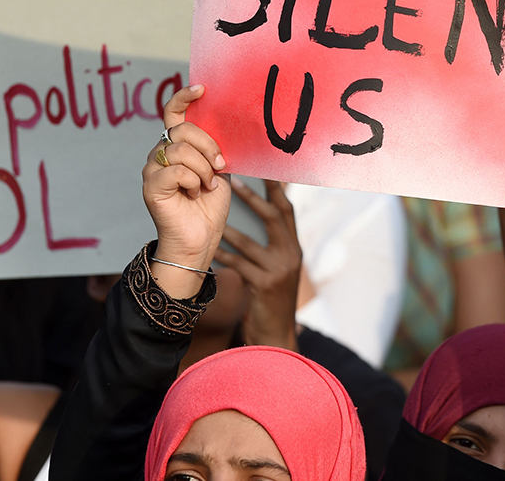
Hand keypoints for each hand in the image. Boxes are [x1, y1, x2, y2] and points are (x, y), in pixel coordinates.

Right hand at [142, 85, 229, 297]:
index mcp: (176, 146)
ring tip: (206, 185)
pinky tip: (195, 193)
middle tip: (219, 166)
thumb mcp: (217, 170)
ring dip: (203, 169)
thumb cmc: (209, 206)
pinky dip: (194, 181)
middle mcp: (160, 153)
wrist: (201, 239)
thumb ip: (214, 148)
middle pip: (182, 129)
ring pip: (181, 150)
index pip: (173, 113)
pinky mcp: (151, 186)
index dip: (184, 97)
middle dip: (208, 146)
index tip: (202, 88)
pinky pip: (176, 170)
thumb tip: (224, 124)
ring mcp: (152, 169)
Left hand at [215, 178, 301, 351]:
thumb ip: (271, 247)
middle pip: (273, 218)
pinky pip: (238, 265)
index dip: (276, 190)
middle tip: (234, 181)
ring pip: (250, 242)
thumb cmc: (272, 299)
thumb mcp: (278, 270)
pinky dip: (223, 256)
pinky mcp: (263, 285)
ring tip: (213, 214)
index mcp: (295, 248)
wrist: (275, 334)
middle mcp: (291, 255)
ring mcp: (278, 270)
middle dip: (253, 198)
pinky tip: (210, 250)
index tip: (264, 169)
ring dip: (230, 227)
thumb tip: (254, 219)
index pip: (287, 212)